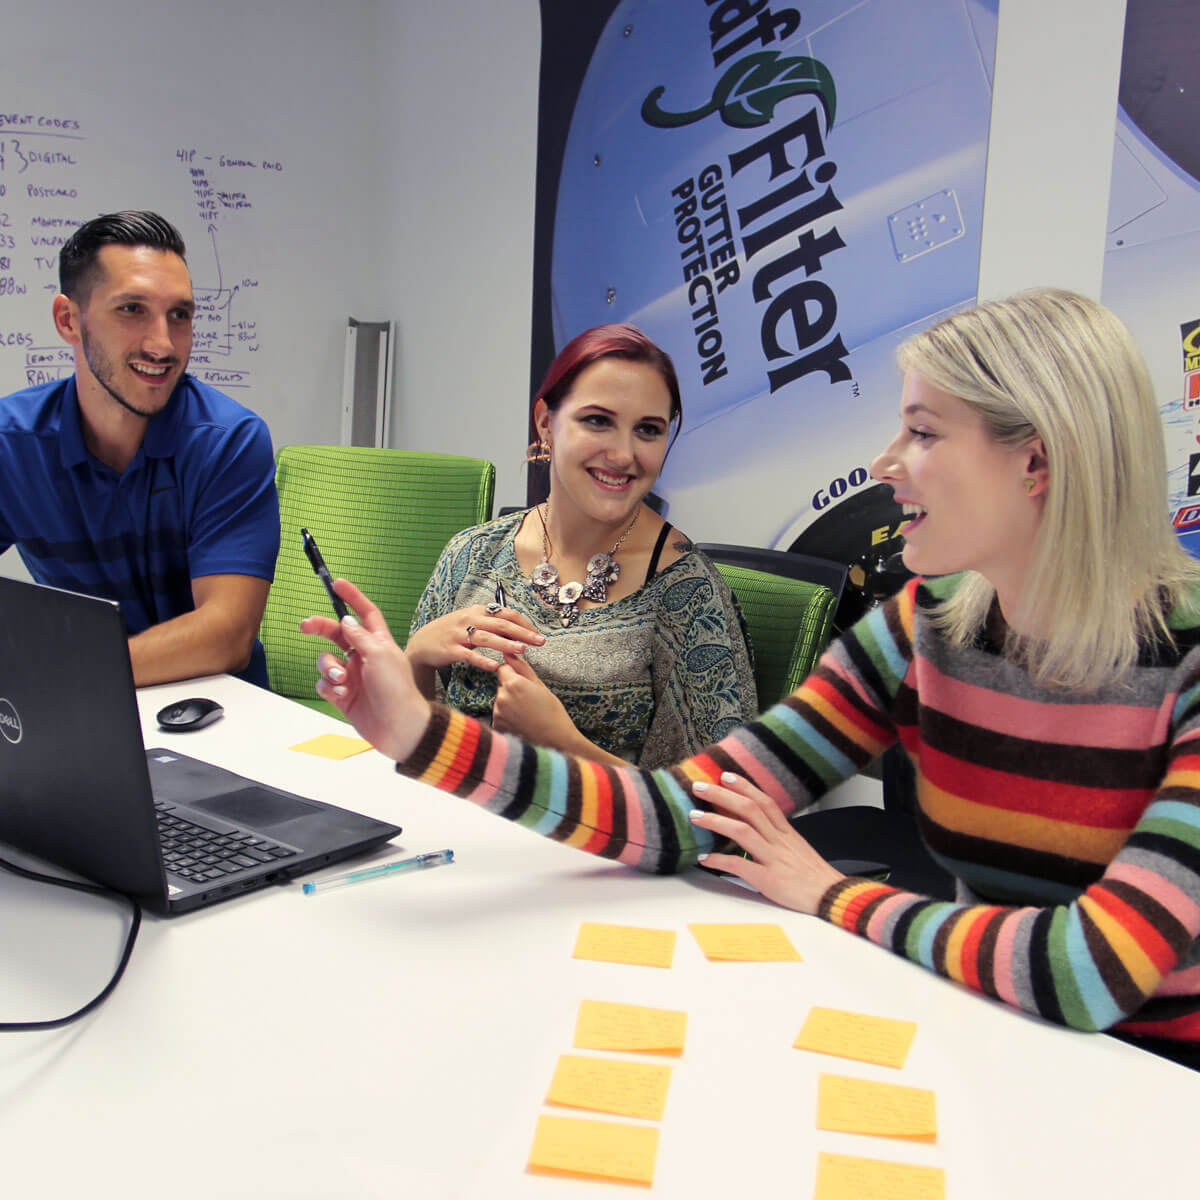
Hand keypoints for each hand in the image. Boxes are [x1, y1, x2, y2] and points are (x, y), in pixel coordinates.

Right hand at [299, 578, 431, 761]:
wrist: (398, 728)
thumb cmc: (396, 690)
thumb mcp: (379, 656)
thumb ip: (359, 637)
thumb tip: (345, 620)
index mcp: (379, 642)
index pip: (365, 613)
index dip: (352, 597)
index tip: (337, 583)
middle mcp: (364, 656)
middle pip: (337, 634)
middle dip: (320, 628)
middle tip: (305, 625)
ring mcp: (352, 676)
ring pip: (327, 660)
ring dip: (329, 667)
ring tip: (341, 679)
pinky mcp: (343, 695)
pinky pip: (324, 683)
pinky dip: (328, 686)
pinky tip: (341, 694)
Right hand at [405, 603, 544, 674]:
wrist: (422, 642)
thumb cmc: (452, 632)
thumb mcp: (470, 621)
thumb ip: (491, 623)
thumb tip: (517, 628)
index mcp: (477, 611)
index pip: (506, 613)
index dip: (524, 623)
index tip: (538, 633)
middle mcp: (469, 619)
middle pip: (500, 624)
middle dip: (522, 633)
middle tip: (539, 641)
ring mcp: (459, 634)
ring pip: (486, 638)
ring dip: (505, 644)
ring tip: (521, 650)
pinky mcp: (450, 649)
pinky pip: (469, 656)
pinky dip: (482, 660)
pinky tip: (494, 666)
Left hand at [492, 651, 579, 751]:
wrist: (556, 741)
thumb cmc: (552, 712)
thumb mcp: (540, 686)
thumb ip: (522, 667)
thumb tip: (508, 652)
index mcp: (513, 684)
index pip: (503, 669)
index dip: (515, 675)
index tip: (526, 686)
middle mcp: (502, 697)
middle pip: (502, 686)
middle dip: (511, 690)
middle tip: (530, 703)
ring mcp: (498, 713)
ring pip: (500, 701)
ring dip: (509, 705)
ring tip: (527, 715)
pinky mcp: (497, 726)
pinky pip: (500, 716)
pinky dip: (508, 718)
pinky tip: (522, 724)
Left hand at [689, 773, 843, 913]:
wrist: (834, 897)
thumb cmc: (815, 875)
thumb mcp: (798, 848)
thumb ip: (779, 836)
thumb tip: (758, 827)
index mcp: (787, 832)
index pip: (764, 801)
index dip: (744, 786)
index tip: (726, 776)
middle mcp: (779, 840)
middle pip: (749, 809)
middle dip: (722, 796)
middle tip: (699, 788)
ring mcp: (774, 859)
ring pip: (743, 831)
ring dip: (716, 822)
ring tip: (695, 817)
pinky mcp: (769, 880)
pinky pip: (741, 866)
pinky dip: (720, 860)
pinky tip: (705, 858)